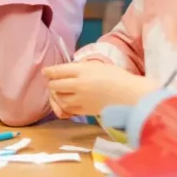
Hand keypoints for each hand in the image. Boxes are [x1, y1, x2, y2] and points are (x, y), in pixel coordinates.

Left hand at [43, 61, 157, 117]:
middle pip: (55, 85)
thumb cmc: (118, 77)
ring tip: (59, 92)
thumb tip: (69, 71)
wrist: (130, 96)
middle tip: (53, 82)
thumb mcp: (99, 66)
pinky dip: (63, 106)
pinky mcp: (84, 111)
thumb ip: (83, 68)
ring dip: (56, 96)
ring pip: (59, 99)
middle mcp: (78, 85)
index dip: (49, 71)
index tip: (46, 72)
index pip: (58, 71)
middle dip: (52, 83)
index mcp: (82, 71)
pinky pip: (67, 110)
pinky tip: (65, 103)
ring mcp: (80, 100)